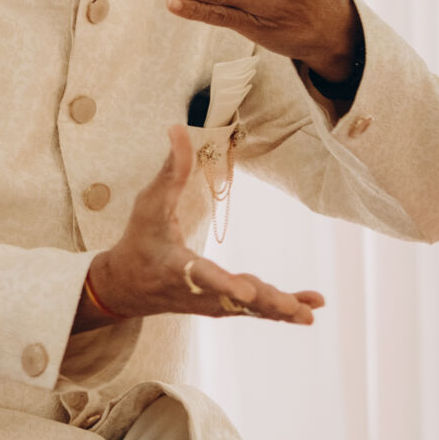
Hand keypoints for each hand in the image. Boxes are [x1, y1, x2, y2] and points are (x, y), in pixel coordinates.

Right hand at [90, 126, 322, 324]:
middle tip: (294, 311)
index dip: (223, 283)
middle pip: (235, 299)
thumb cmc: (139, 240)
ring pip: (249, 310)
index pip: (200, 274)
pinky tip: (309, 309)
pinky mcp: (224, 307)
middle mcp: (197, 291)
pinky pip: (255, 311)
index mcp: (176, 265)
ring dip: (281, 309)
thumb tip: (178, 128)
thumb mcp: (148, 204)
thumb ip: (170, 170)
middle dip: (266, 303)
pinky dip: (283, 310)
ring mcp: (212, 303)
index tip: (245, 293)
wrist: (129, 286)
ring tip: (310, 312)